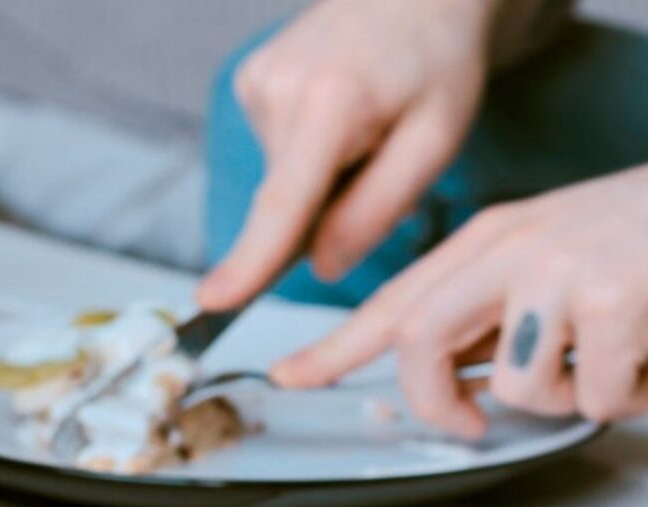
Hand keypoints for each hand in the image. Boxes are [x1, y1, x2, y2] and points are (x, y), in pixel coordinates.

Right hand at [197, 0, 498, 308]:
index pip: (282, 202)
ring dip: (325, 184)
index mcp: (330, 102)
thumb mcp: (434, 141)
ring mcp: (257, 84)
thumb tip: (321, 266)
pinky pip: (282, 157)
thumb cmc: (435, 65)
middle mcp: (278, 89)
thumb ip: (376, 209)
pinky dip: (311, 161)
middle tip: (380, 165)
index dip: (249, 260)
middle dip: (328, 215)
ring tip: (367, 133)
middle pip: (286, 204)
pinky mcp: (251, 85)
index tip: (212, 301)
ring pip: (286, 184)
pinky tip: (342, 123)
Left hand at [272, 121, 647, 436]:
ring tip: (606, 355)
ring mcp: (559, 273)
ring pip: (518, 387)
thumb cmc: (642, 235)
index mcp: (487, 241)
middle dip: (437, 403)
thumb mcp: (545, 259)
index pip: (392, 301)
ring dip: (565, 394)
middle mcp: (512, 250)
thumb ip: (491, 316)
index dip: (335, 345)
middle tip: (470, 421)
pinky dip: (624, 394)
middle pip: (418, 342)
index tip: (293, 375)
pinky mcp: (614, 303)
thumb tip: (457, 377)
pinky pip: (595, 396)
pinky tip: (646, 354)